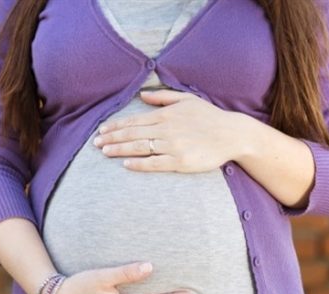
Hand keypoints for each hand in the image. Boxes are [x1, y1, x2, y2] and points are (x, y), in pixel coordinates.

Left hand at [93, 89, 251, 172]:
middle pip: (132, 134)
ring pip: (140, 148)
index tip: (101, 131)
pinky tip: (126, 164)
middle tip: (95, 144)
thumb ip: (163, 97)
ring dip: (119, 150)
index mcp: (166, 115)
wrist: (232, 134)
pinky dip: (139, 164)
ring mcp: (173, 146)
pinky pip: (155, 163)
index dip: (116, 127)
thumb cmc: (210, 117)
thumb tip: (142, 95)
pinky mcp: (180, 162)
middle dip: (112, 138)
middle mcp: (166, 130)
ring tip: (104, 152)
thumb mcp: (187, 100)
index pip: (134, 121)